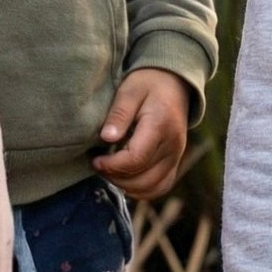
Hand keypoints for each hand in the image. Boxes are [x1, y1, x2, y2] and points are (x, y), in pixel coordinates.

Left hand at [93, 68, 190, 199]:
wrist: (174, 81)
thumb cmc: (148, 83)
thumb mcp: (130, 91)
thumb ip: (119, 114)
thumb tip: (106, 138)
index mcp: (161, 126)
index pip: (135, 160)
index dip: (110, 165)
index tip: (94, 158)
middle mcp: (173, 145)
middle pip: (142, 179)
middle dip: (115, 177)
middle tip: (98, 164)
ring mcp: (177, 155)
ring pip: (151, 187)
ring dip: (126, 186)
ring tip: (110, 170)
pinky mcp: (175, 160)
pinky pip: (161, 186)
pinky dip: (142, 189)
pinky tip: (126, 178)